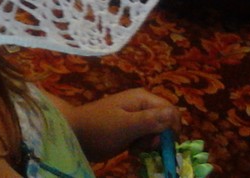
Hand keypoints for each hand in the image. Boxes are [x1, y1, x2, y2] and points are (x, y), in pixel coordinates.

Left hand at [50, 88, 181, 161]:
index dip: (171, 128)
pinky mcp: (130, 130)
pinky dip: (142, 146)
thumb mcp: (126, 125)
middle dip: (159, 137)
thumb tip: (174, 114)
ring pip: (156, 133)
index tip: (160, 142)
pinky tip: (131, 150)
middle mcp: (141, 105)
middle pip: (165, 123)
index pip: (172, 111)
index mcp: (142, 98)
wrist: (75, 135)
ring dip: (150, 144)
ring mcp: (135, 117)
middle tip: (144, 145)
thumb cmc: (99, 129)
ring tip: (135, 147)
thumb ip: (150, 120)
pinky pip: (146, 138)